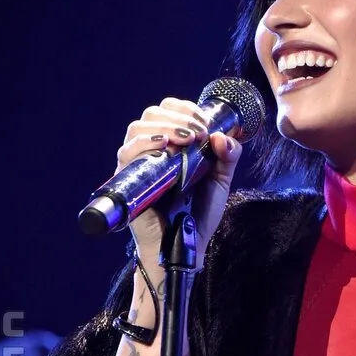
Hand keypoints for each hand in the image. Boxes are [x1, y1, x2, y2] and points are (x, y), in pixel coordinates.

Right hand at [114, 97, 242, 271]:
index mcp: (171, 147)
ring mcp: (138, 166)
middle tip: (199, 132)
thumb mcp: (220, 181)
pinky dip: (145, 143)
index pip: (167, 112)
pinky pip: (127, 154)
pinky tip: (165, 146)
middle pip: (151, 115)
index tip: (203, 121)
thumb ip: (228, 157)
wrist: (187, 247)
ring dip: (165, 126)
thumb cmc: (198, 215)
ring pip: (137, 129)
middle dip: (177, 117)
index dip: (183, 109)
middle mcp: (151, 152)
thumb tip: (223, 135)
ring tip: (187, 138)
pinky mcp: (128, 182)